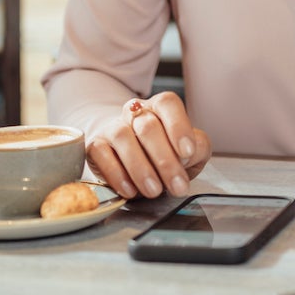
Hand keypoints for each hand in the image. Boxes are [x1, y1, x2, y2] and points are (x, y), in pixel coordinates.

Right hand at [85, 91, 212, 199]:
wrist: (133, 162)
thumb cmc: (166, 154)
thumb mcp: (191, 152)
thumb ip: (198, 148)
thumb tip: (190, 152)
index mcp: (160, 107)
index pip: (168, 104)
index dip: (178, 127)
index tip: (188, 152)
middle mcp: (135, 113)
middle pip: (148, 126)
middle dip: (165, 160)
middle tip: (177, 185)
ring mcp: (113, 127)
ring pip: (123, 137)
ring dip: (140, 168)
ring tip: (154, 190)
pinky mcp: (96, 145)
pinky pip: (101, 154)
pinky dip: (116, 174)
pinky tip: (131, 190)